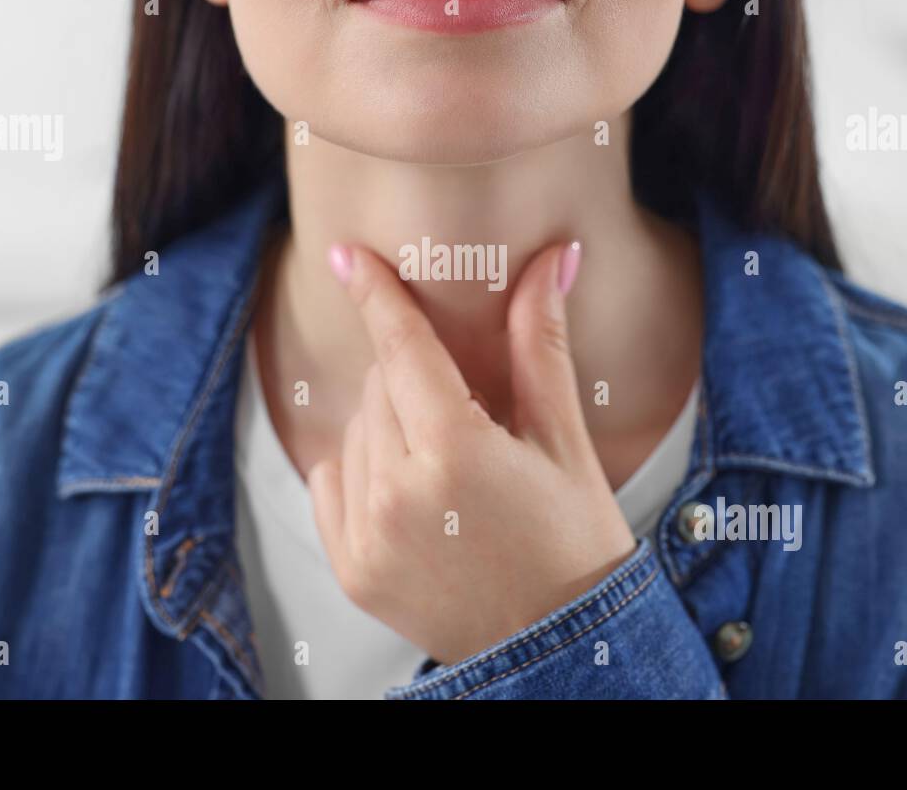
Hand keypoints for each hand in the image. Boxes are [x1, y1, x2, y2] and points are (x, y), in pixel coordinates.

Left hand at [306, 240, 636, 665]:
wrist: (558, 649)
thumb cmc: (574, 543)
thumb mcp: (564, 442)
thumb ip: (542, 346)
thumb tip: (554, 258)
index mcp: (457, 452)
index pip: (403, 349)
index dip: (378, 295)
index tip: (348, 255)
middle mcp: (400, 495)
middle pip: (382, 387)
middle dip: (418, 383)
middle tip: (471, 418)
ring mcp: (370, 537)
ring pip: (357, 432)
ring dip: (393, 428)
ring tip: (450, 469)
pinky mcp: (353, 570)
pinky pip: (331, 481)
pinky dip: (361, 471)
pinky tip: (410, 491)